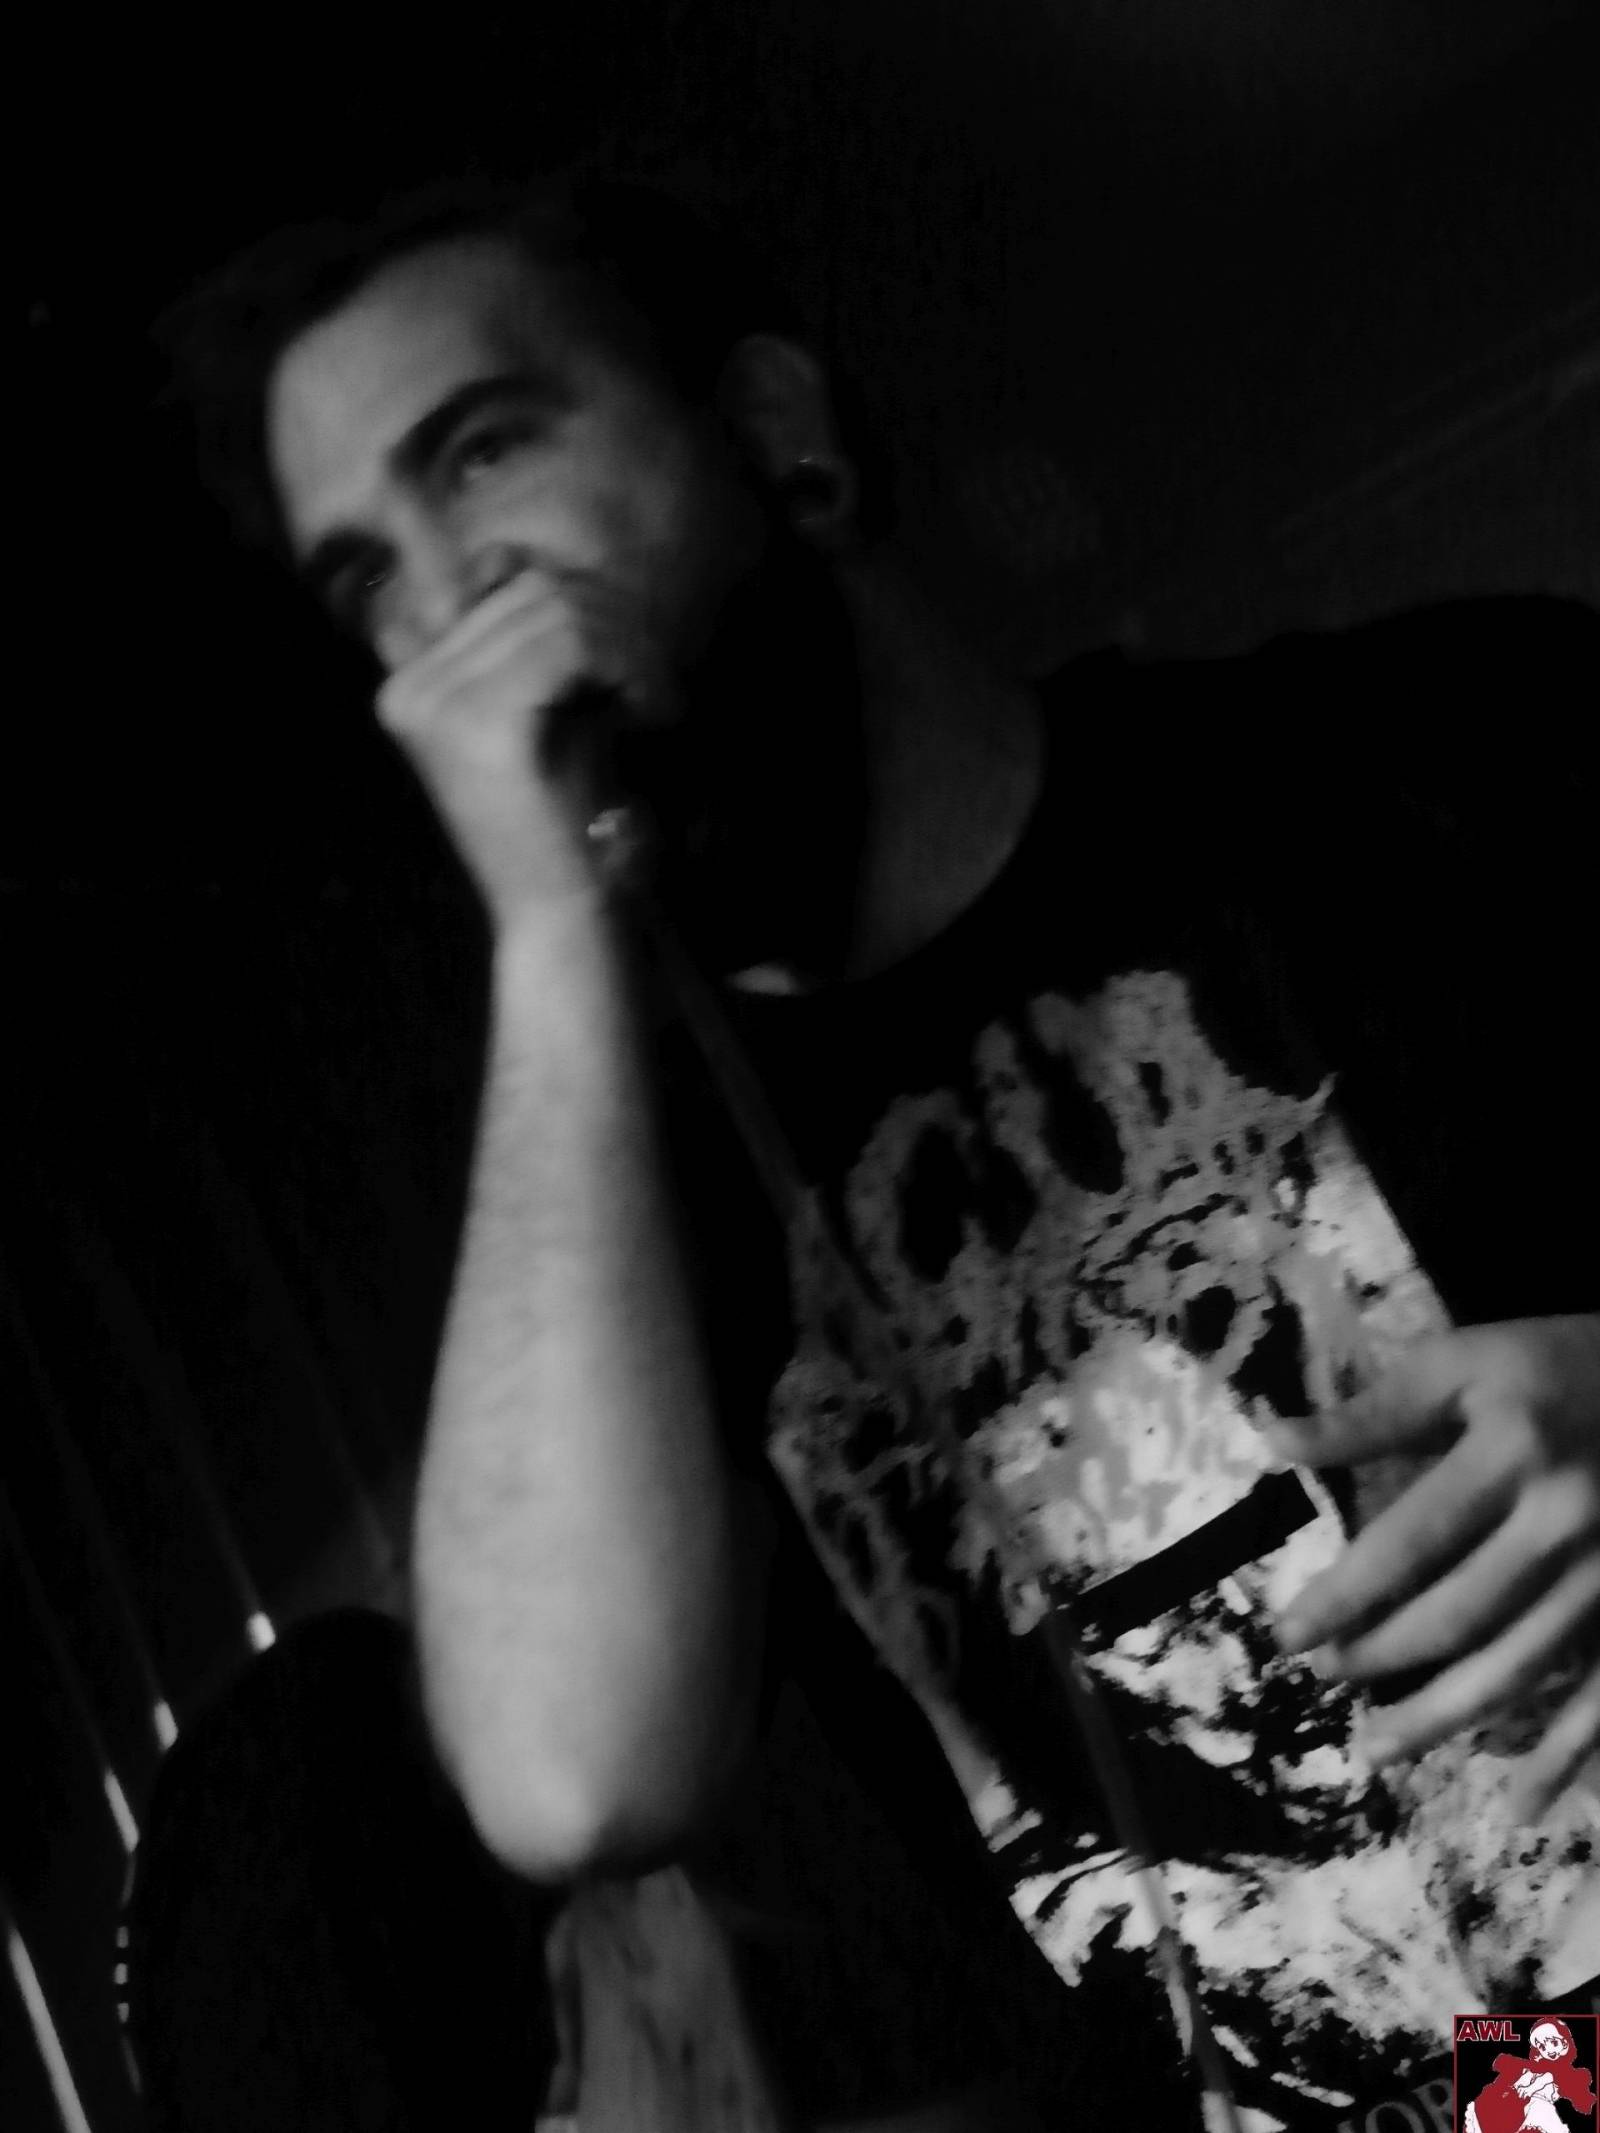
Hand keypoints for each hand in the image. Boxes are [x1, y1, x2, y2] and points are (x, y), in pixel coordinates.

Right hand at [377, 570, 667, 924]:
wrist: (558, 912)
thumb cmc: (560, 818)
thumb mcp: (539, 711)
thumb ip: (528, 638)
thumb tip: (525, 557)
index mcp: (409, 681)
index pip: (495, 575)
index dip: (574, 597)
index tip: (618, 659)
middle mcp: (408, 686)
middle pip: (530, 585)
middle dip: (613, 621)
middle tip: (654, 682)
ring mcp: (437, 702)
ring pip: (558, 610)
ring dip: (630, 646)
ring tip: (655, 700)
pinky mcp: (482, 721)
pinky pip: (572, 646)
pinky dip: (628, 668)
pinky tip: (649, 712)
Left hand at [1265, 1315, 1599, 1817]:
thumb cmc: (1560, 1365)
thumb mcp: (1468, 1363)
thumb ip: (1376, 1412)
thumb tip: (1273, 1437)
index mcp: (1510, 1455)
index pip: (1408, 1543)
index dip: (1344, 1596)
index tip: (1287, 1633)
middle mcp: (1563, 1525)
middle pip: (1458, 1617)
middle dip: (1381, 1658)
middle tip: (1322, 1679)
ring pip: (1520, 1671)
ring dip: (1444, 1719)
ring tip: (1378, 1751)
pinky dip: (1564, 1758)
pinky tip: (1519, 1800)